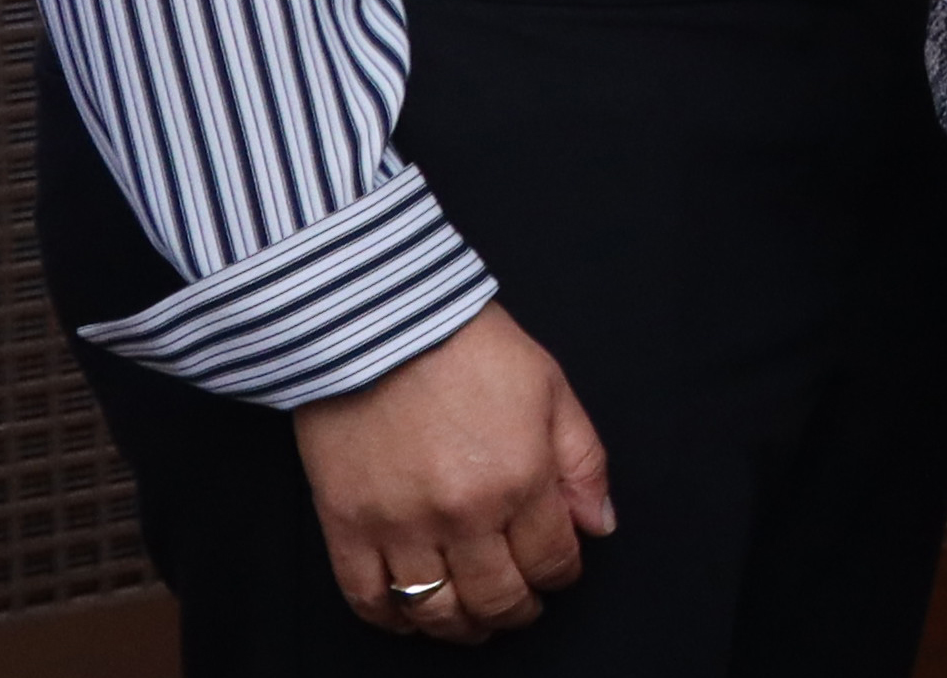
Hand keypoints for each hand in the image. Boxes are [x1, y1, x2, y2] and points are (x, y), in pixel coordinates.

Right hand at [295, 304, 614, 641]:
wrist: (376, 320)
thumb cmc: (468, 347)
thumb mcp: (551, 389)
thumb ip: (583, 462)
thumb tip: (599, 526)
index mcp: (520, 479)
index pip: (553, 561)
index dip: (562, 574)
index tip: (558, 569)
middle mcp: (462, 514)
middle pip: (498, 598)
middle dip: (518, 610)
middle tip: (520, 605)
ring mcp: (400, 526)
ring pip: (437, 612)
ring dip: (462, 627)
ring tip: (473, 620)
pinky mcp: (347, 526)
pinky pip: (369, 600)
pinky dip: (394, 621)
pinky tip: (413, 614)